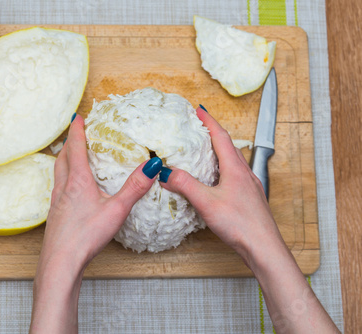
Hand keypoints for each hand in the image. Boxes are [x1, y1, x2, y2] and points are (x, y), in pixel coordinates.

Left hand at [30, 114, 161, 333]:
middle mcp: (63, 188)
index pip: (76, 148)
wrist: (60, 262)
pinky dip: (62, 178)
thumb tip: (152, 166)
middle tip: (74, 132)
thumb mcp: (116, 210)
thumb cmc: (86, 236)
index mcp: (78, 181)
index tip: (78, 116)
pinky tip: (69, 189)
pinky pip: (57, 188)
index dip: (77, 130)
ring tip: (69, 156)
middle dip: (69, 142)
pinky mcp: (55, 215)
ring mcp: (56, 202)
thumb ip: (134, 188)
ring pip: (57, 172)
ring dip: (63, 159)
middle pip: (62, 157)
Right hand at [159, 106, 281, 264]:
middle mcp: (244, 174)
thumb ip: (185, 185)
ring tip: (204, 149)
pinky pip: (234, 175)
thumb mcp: (207, 203)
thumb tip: (166, 172)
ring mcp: (248, 186)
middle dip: (213, 133)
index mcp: (235, 169)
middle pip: (228, 146)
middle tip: (199, 126)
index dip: (208, 121)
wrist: (264, 248)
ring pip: (232, 161)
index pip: (221, 137)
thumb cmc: (241, 225)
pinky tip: (214, 179)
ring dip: (218, 150)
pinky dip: (221, 168)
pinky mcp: (248, 198)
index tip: (198, 109)